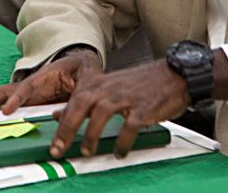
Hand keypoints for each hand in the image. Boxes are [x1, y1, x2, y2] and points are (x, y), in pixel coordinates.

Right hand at [0, 47, 102, 115]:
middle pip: (6, 92)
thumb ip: (77, 95)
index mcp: (45, 76)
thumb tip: (62, 114)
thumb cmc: (84, 71)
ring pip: (3, 99)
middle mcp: (32, 86)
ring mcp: (29, 96)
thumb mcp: (87, 80)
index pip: (28, 88)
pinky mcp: (30, 105)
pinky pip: (12, 111)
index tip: (6, 111)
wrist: (82, 66)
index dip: (17, 99)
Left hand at [50, 60, 188, 159]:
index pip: (73, 101)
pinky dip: (122, 141)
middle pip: (81, 104)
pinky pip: (129, 126)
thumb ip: (84, 101)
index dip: (60, 122)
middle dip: (68, 128)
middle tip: (60, 148)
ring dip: (91, 134)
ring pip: (101, 112)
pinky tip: (119, 152)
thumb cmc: (140, 84)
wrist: (174, 75)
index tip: (53, 143)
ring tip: (87, 151)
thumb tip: (58, 115)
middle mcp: (110, 87)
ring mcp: (127, 96)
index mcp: (99, 83)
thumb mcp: (109, 88)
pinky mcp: (144, 107)